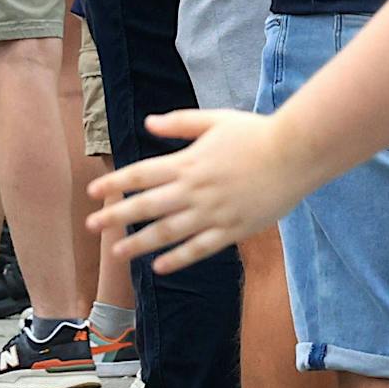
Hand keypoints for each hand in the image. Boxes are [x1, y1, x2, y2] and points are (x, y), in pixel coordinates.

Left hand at [86, 110, 291, 271]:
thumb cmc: (256, 133)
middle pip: (146, 206)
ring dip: (139, 243)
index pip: (140, 175)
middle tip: (91, 226)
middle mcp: (194, 190)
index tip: (92, 191)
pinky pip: (200, 248)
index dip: (114, 183)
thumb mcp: (214, 120)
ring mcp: (213, 212)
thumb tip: (148, 124)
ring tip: (116, 252)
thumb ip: (180, 124)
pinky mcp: (234, 229)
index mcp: (187, 162)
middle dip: (115, 216)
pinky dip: (178, 259)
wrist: (297, 153)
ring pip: (168, 232)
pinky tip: (159, 267)